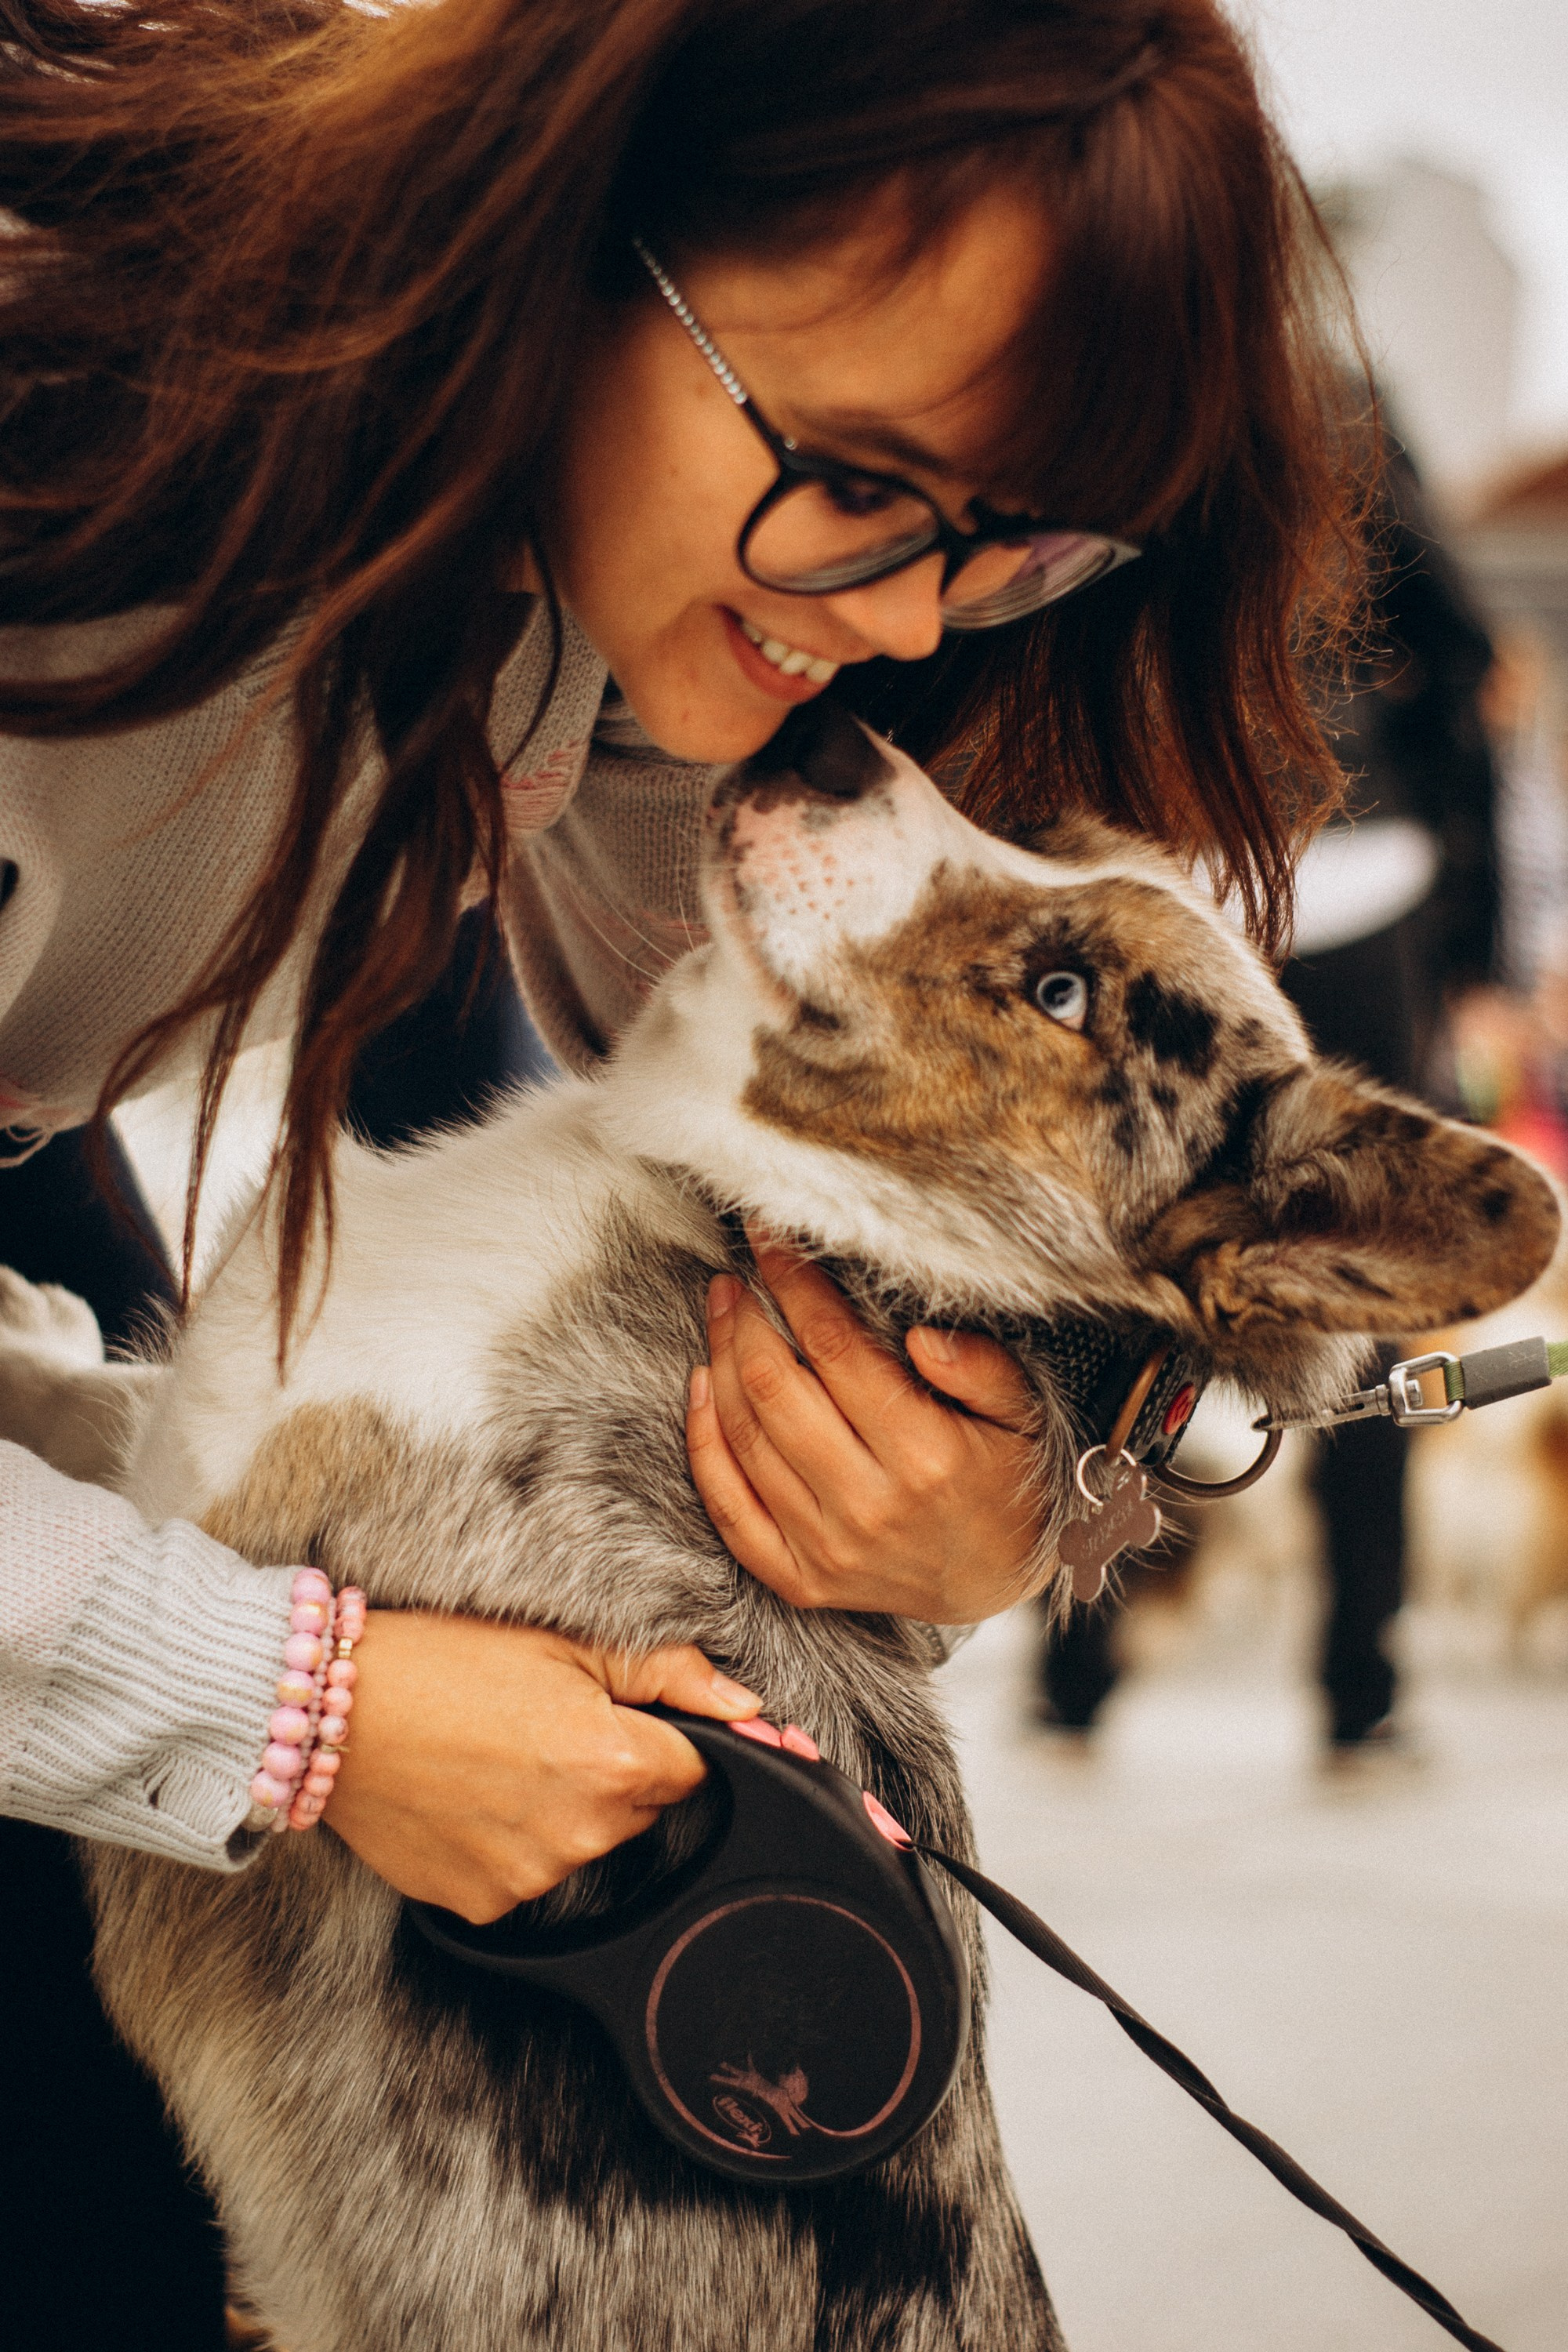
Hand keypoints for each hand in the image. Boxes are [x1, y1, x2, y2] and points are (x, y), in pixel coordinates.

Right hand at [324, 1614, 759, 1922]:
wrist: (330, 1709)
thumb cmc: (446, 1659)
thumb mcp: (565, 1641)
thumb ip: (668, 1675)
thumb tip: (749, 1708)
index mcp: (612, 1762)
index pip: (695, 1769)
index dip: (662, 1738)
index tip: (622, 1719)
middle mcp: (580, 1834)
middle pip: (639, 1809)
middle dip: (613, 1771)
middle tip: (544, 1725)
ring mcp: (529, 1878)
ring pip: (583, 1845)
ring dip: (561, 1809)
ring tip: (497, 1756)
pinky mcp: (482, 1905)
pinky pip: (526, 1876)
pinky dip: (510, 1843)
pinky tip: (469, 1796)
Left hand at [685, 1232, 1043, 1622]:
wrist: (996, 1583)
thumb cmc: (1008, 1481)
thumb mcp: (1022, 1417)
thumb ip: (982, 1369)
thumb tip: (922, 1336)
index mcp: (925, 1456)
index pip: (836, 1348)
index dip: (794, 1284)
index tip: (769, 1239)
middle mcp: (868, 1506)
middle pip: (774, 1389)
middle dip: (745, 1319)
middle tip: (733, 1278)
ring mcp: (828, 1549)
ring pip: (744, 1438)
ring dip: (720, 1364)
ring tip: (721, 1315)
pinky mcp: (800, 1580)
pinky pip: (729, 1509)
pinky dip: (704, 1444)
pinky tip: (701, 1389)